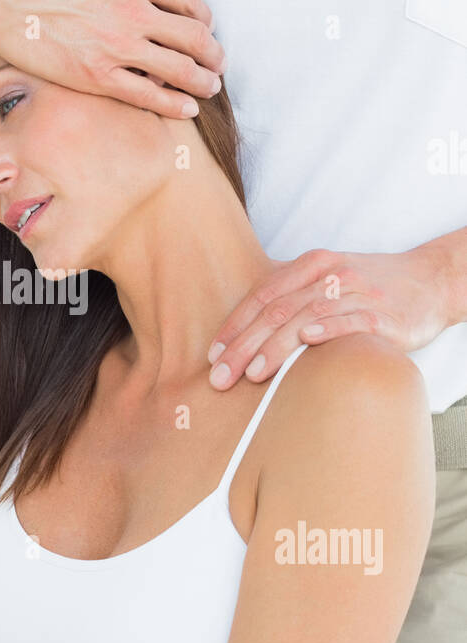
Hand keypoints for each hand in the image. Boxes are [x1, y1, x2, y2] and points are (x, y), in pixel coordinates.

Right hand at [0, 0, 225, 118]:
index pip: (189, 1)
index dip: (204, 18)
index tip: (206, 29)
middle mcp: (134, 10)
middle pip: (193, 37)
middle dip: (212, 53)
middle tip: (218, 64)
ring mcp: (115, 46)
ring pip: (178, 69)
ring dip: (201, 82)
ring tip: (209, 89)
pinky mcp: (93, 75)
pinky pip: (145, 95)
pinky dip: (171, 104)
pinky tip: (184, 110)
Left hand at [206, 245, 452, 389]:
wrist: (430, 281)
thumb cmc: (368, 287)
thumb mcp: (326, 280)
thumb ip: (291, 295)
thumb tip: (244, 328)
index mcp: (311, 265)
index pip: (262, 296)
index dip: (234, 326)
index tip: (213, 355)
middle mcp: (330, 275)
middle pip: (277, 310)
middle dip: (243, 345)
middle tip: (220, 377)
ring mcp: (357, 292)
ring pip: (307, 317)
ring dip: (276, 347)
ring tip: (252, 374)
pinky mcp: (383, 314)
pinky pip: (351, 321)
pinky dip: (328, 330)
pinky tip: (307, 342)